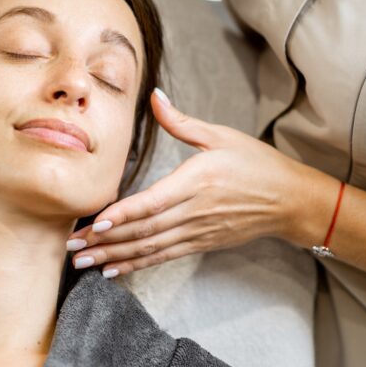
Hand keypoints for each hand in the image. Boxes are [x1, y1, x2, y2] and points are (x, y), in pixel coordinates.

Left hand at [66, 88, 327, 276]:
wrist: (291, 200)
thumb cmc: (256, 163)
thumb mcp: (221, 135)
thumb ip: (181, 121)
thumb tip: (154, 96)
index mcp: (196, 182)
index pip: (154, 202)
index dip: (124, 214)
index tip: (96, 223)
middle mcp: (194, 211)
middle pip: (144, 230)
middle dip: (106, 241)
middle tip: (74, 248)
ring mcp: (197, 231)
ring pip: (150, 248)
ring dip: (115, 257)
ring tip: (85, 263)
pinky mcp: (201, 243)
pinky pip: (163, 256)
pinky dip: (137, 264)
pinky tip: (114, 270)